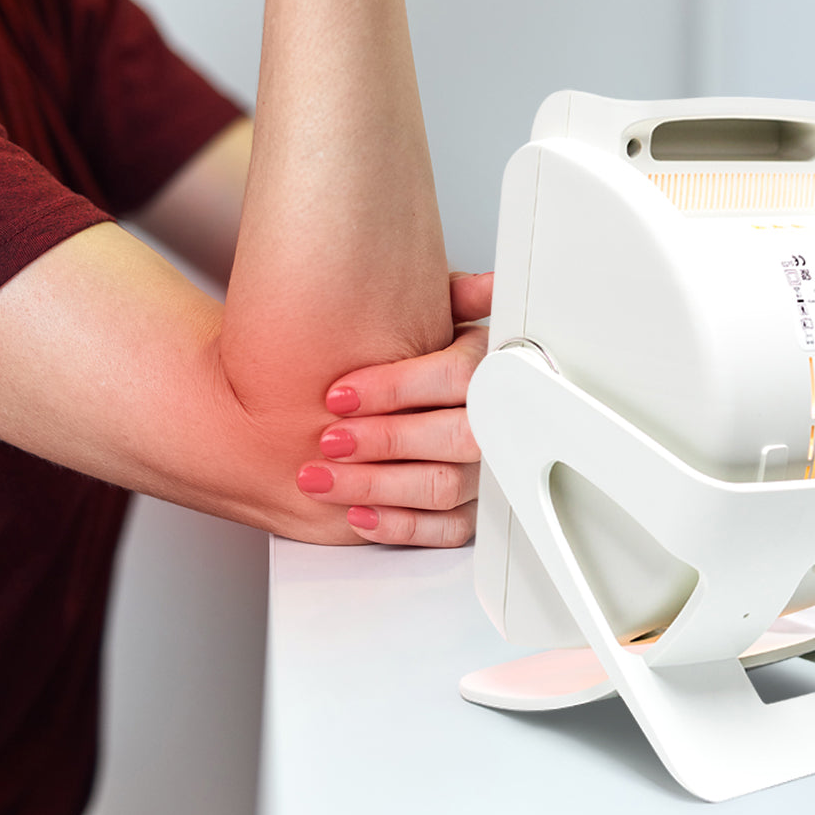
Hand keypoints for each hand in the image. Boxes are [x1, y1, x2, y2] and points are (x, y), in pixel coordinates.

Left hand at [295, 272, 492, 546]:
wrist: (388, 401)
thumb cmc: (414, 353)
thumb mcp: (431, 313)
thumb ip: (450, 296)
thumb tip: (484, 284)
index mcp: (490, 368)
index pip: (458, 377)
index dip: (395, 388)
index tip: (339, 395)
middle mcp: (495, 422)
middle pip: (455, 437)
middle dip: (384, 441)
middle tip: (328, 440)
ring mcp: (486, 472)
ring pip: (442, 487)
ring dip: (373, 485)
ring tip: (319, 477)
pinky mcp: (473, 513)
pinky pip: (446, 531)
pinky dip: (397, 525)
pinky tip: (355, 512)